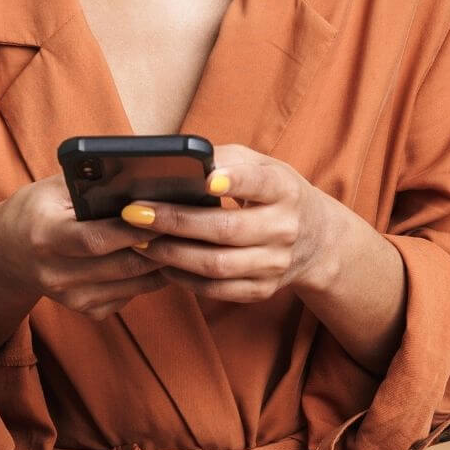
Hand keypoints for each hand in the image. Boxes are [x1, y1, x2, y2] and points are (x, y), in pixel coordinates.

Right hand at [0, 173, 165, 320]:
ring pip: (131, 284)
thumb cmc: (36, 210)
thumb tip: (138, 175)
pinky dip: (148, 279)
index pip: (95, 239)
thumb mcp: (51, 189)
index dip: (132, 230)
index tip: (163, 214)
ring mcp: (70, 297)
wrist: (6, 253)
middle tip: (186, 228)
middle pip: (121, 265)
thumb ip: (90, 183)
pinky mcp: (84, 309)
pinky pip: (128, 296)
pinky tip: (159, 259)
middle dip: (158, 247)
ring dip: (161, 264)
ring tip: (181, 241)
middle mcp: (54, 274)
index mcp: (44, 236)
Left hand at [119, 144, 338, 302]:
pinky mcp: (262, 289)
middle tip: (135, 213)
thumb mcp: (261, 166)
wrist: (315, 238)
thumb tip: (175, 161)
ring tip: (138, 240)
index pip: (261, 184)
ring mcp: (275, 264)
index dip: (236, 181)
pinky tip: (160, 263)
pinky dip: (183, 278)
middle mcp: (284, 228)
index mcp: (285, 190)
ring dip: (171, 254)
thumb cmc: (273, 194)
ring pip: (217, 265)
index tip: (208, 180)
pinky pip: (216, 289)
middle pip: (226, 229)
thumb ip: (224, 160)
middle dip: (175, 222)